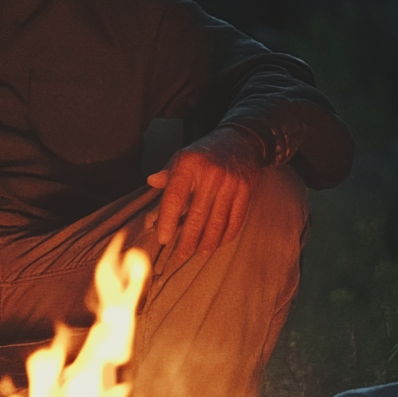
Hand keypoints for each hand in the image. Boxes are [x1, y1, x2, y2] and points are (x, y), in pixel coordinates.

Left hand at [146, 126, 264, 260]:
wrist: (240, 141)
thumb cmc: (205, 154)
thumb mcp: (182, 157)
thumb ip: (167, 173)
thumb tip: (151, 182)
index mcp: (188, 165)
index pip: (175, 198)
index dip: (168, 221)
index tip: (163, 239)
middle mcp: (210, 174)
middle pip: (197, 215)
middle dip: (187, 240)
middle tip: (179, 255)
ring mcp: (230, 183)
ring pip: (217, 221)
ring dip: (207, 242)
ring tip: (198, 253)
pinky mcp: (245, 190)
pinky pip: (235, 219)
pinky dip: (226, 235)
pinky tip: (217, 243)